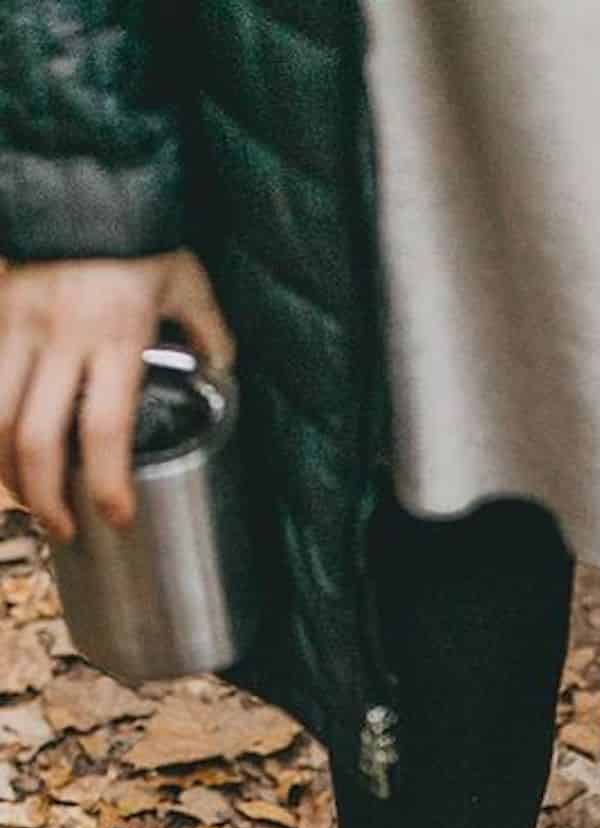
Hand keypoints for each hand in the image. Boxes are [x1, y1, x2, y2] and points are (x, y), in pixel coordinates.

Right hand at [0, 251, 233, 541]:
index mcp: (114, 337)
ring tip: (28, 499)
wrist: (76, 173)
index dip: (107, 484)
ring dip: (5, 469)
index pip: (105, 429)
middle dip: (46, 495)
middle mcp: (59, 336)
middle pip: (36, 436)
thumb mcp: (184, 279)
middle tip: (65, 528)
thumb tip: (223, 368)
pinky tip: (0, 455)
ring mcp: (15, 324)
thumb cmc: (136, 231)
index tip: (116, 518)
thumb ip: (206, 328)